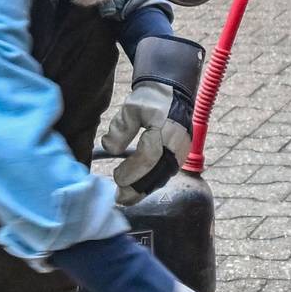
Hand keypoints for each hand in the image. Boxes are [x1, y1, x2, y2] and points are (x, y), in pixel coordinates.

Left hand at [101, 35, 202, 204]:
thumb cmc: (152, 99)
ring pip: (162, 177)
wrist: (174, 93)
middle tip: (119, 199)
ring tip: (126, 198)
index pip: (148, 157)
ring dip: (144, 189)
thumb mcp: (132, 107)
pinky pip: (165, 174)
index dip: (132, 171)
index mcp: (165, 131)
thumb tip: (110, 148)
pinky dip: (151, 183)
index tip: (116, 178)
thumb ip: (120, 127)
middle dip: (137, 188)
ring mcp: (181, 151)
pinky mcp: (180, 155)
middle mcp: (177, 145)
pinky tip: (138, 189)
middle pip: (157, 173)